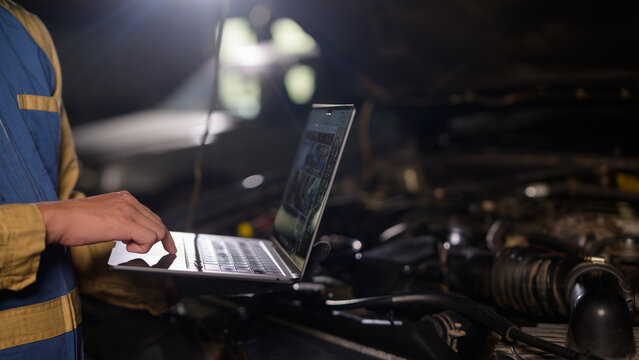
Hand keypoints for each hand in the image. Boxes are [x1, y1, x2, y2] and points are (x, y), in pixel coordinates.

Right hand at [36, 191, 175, 253]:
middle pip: (158, 222)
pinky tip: (128, 247)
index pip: (151, 215)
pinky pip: (149, 238)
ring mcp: (128, 211)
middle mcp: (129, 201)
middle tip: (168, 251)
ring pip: (157, 231)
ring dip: (147, 244)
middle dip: (165, 240)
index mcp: (124, 197)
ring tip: (129, 246)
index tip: (168, 242)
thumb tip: (131, 234)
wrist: (57, 220)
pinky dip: (143, 247)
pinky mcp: (125, 223)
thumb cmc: (73, 221)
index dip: (162, 231)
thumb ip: (120, 219)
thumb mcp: (103, 214)